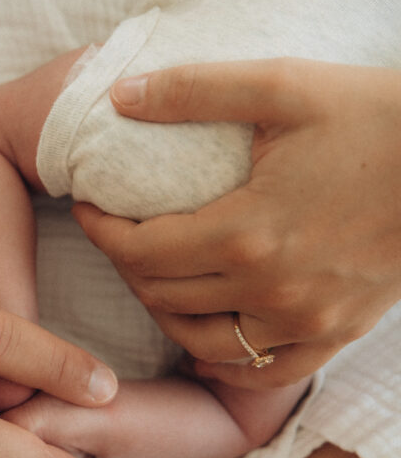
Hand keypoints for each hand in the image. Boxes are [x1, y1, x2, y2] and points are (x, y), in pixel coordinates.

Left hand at [75, 58, 400, 387]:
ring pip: (203, 341)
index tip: (87, 209)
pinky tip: (204, 346)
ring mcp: (306, 320)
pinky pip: (265, 371)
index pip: (141, 251)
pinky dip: (225, 363)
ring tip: (153, 281)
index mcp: (248, 231)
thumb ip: (194, 91)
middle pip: (162, 297)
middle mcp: (271, 289)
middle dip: (125, 266)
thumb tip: (119, 98)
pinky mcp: (337, 334)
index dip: (100, 232)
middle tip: (119, 236)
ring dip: (164, 313)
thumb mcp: (284, 86)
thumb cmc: (378, 117)